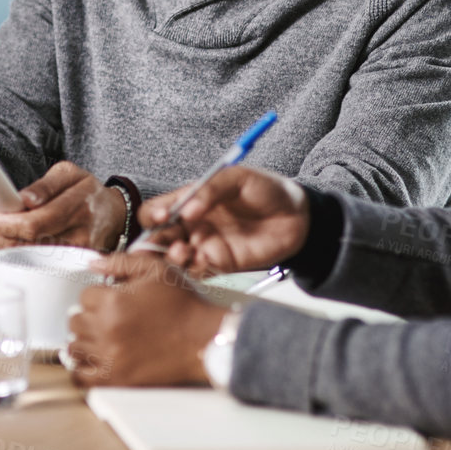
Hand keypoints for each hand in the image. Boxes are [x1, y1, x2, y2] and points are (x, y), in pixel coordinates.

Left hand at [0, 161, 125, 255]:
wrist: (114, 214)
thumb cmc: (85, 192)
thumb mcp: (70, 173)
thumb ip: (47, 184)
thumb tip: (26, 198)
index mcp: (78, 203)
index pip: (39, 220)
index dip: (11, 224)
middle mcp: (80, 231)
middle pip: (32, 243)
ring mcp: (79, 253)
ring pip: (33, 257)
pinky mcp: (75, 266)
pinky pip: (40, 265)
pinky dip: (14, 259)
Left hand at [63, 253, 226, 386]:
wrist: (201, 338)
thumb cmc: (182, 304)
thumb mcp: (156, 270)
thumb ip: (121, 262)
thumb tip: (92, 264)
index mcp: (112, 301)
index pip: (83, 296)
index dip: (97, 295)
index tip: (109, 300)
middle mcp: (106, 330)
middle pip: (74, 322)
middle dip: (88, 316)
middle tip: (105, 317)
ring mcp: (109, 357)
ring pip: (74, 348)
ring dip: (84, 340)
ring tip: (100, 337)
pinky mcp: (116, 379)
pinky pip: (80, 376)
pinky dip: (81, 368)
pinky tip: (92, 360)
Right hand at [140, 166, 309, 276]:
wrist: (297, 215)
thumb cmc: (266, 189)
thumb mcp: (237, 178)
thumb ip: (210, 189)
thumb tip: (187, 209)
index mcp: (190, 201)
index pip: (158, 210)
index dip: (155, 214)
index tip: (164, 216)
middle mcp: (193, 225)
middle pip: (159, 238)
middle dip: (153, 243)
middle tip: (161, 243)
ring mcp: (204, 246)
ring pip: (174, 258)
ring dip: (171, 258)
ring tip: (182, 251)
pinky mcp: (219, 264)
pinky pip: (197, 271)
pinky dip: (193, 268)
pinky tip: (202, 259)